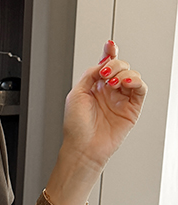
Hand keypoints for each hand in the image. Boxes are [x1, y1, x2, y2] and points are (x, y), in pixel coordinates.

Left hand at [61, 40, 147, 171]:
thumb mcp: (76, 94)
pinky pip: (140, 88)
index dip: (110, 53)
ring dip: (123, 73)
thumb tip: (103, 61)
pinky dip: (135, 81)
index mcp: (95, 87)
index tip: (110, 45)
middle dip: (113, 65)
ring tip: (111, 82)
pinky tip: (125, 83)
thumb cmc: (76, 128)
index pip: (106, 65)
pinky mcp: (132, 108)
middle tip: (104, 74)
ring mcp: (121, 99)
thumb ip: (90, 74)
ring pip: (132, 74)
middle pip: (120, 66)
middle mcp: (109, 92)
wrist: (82, 148)